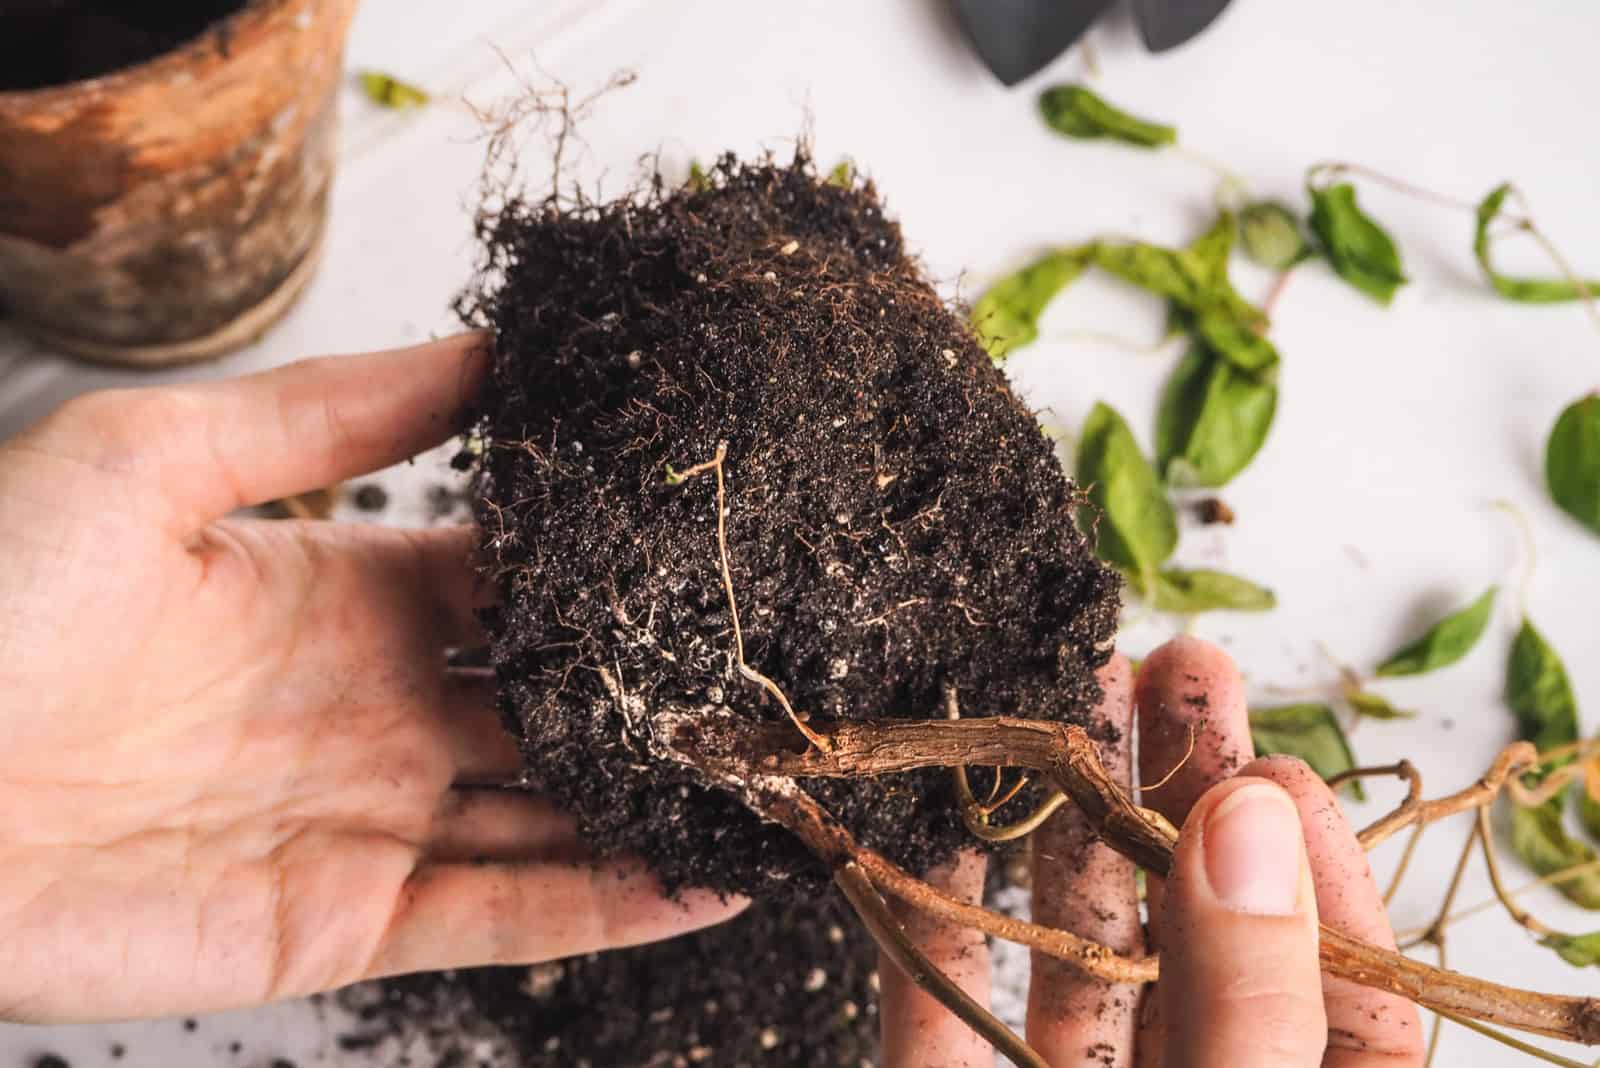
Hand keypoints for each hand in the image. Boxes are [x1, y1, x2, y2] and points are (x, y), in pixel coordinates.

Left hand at [0, 336, 741, 1023]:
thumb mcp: (161, 456)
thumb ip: (338, 410)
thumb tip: (488, 344)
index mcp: (338, 595)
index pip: (509, 585)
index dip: (601, 575)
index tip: (705, 553)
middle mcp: (372, 712)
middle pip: (550, 707)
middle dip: (653, 697)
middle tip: (771, 681)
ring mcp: (365, 823)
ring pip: (551, 817)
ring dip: (658, 804)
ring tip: (777, 786)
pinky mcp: (341, 926)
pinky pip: (504, 914)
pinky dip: (611, 904)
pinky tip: (709, 877)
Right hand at [878, 637, 1427, 1067]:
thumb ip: (1249, 1001)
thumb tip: (1250, 820)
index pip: (1347, 1004)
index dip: (1321, 876)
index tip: (1274, 768)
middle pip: (1193, 941)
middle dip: (1178, 799)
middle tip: (1171, 669)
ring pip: (1066, 958)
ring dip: (1054, 831)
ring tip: (1056, 701)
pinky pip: (938, 1015)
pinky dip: (926, 921)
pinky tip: (930, 826)